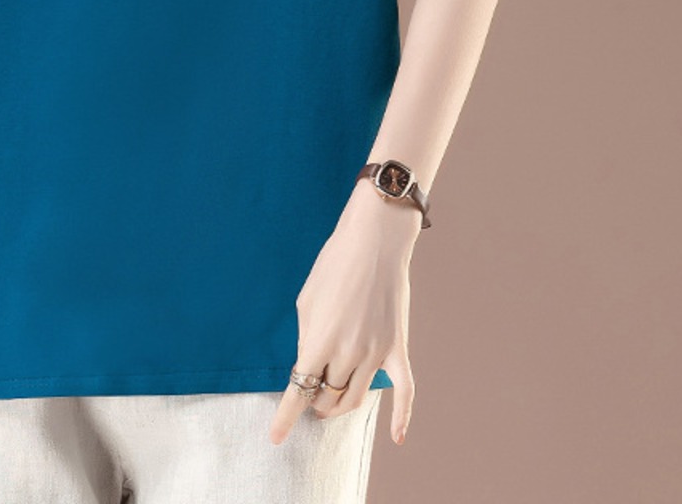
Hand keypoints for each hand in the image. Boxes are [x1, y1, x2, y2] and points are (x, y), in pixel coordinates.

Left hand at [269, 179, 419, 446]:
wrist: (375, 242)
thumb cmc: (334, 264)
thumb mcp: (307, 300)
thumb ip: (307, 338)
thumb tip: (309, 367)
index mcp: (319, 339)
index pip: (299, 391)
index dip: (286, 418)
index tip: (275, 438)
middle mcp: (349, 352)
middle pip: (328, 397)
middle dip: (314, 403)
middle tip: (308, 399)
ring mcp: (377, 353)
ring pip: (356, 397)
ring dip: (339, 405)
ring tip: (329, 402)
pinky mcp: (398, 348)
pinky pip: (405, 391)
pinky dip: (401, 418)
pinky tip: (397, 437)